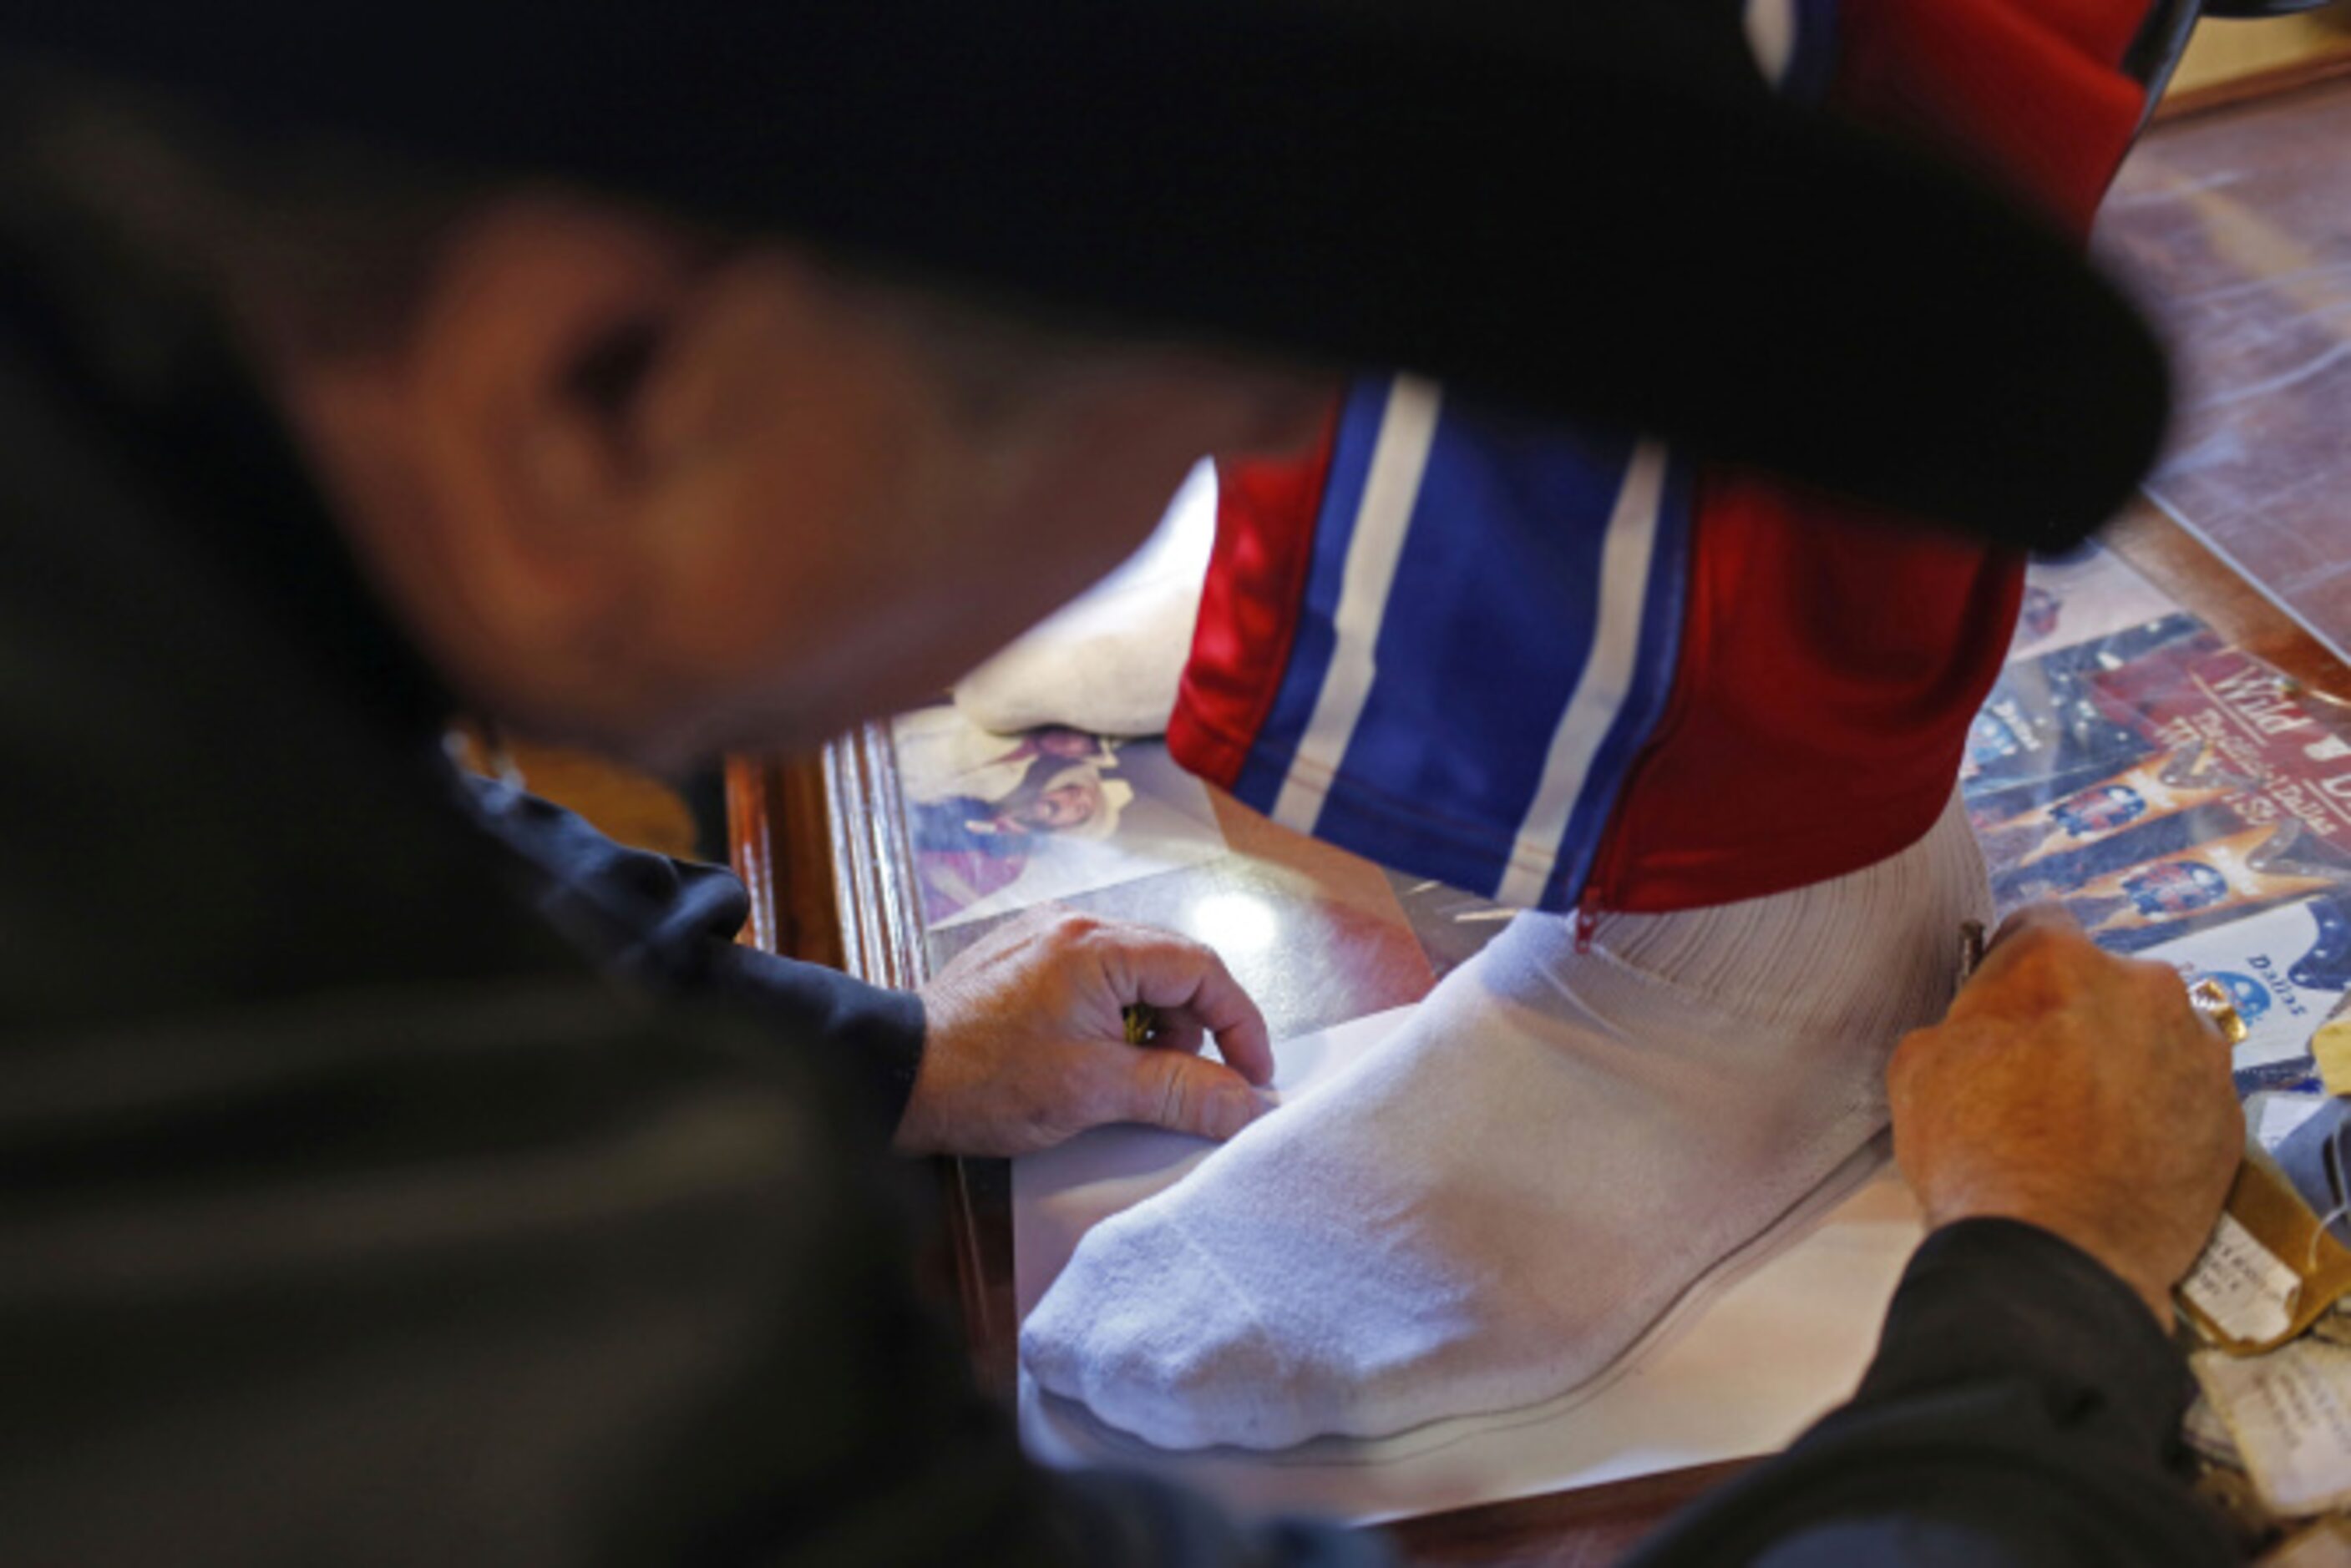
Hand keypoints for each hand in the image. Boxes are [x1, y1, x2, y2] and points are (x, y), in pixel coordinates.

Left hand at [895, 908, 1275, 1157]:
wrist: (892, 1079)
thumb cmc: (981, 1080)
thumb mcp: (1094, 1093)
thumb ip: (1181, 1092)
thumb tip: (1244, 1104)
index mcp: (1097, 945)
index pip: (1201, 968)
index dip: (1240, 1022)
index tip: (1251, 1074)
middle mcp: (1074, 926)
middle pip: (1171, 966)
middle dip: (1195, 1027)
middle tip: (1192, 1082)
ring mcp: (1046, 939)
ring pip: (1136, 974)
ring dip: (1154, 1026)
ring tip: (1131, 1078)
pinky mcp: (1026, 960)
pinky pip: (1097, 980)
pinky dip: (1116, 1019)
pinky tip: (1097, 1062)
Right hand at [1887, 902, 2239, 1326]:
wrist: (2054, 1256)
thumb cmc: (1978, 1156)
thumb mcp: (1919, 1066)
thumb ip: (1960, 1021)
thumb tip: (1979, 1026)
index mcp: (2059, 960)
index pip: (2036, 926)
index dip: (2012, 968)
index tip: (2003, 1005)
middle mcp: (2144, 986)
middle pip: (2105, 982)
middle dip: (2075, 1016)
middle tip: (2039, 1073)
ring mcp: (2198, 1051)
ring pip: (2153, 1035)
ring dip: (2124, 1060)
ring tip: (2086, 1122)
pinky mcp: (2228, 1115)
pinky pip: (2186, 1093)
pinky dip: (2159, 1112)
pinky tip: (2120, 1152)